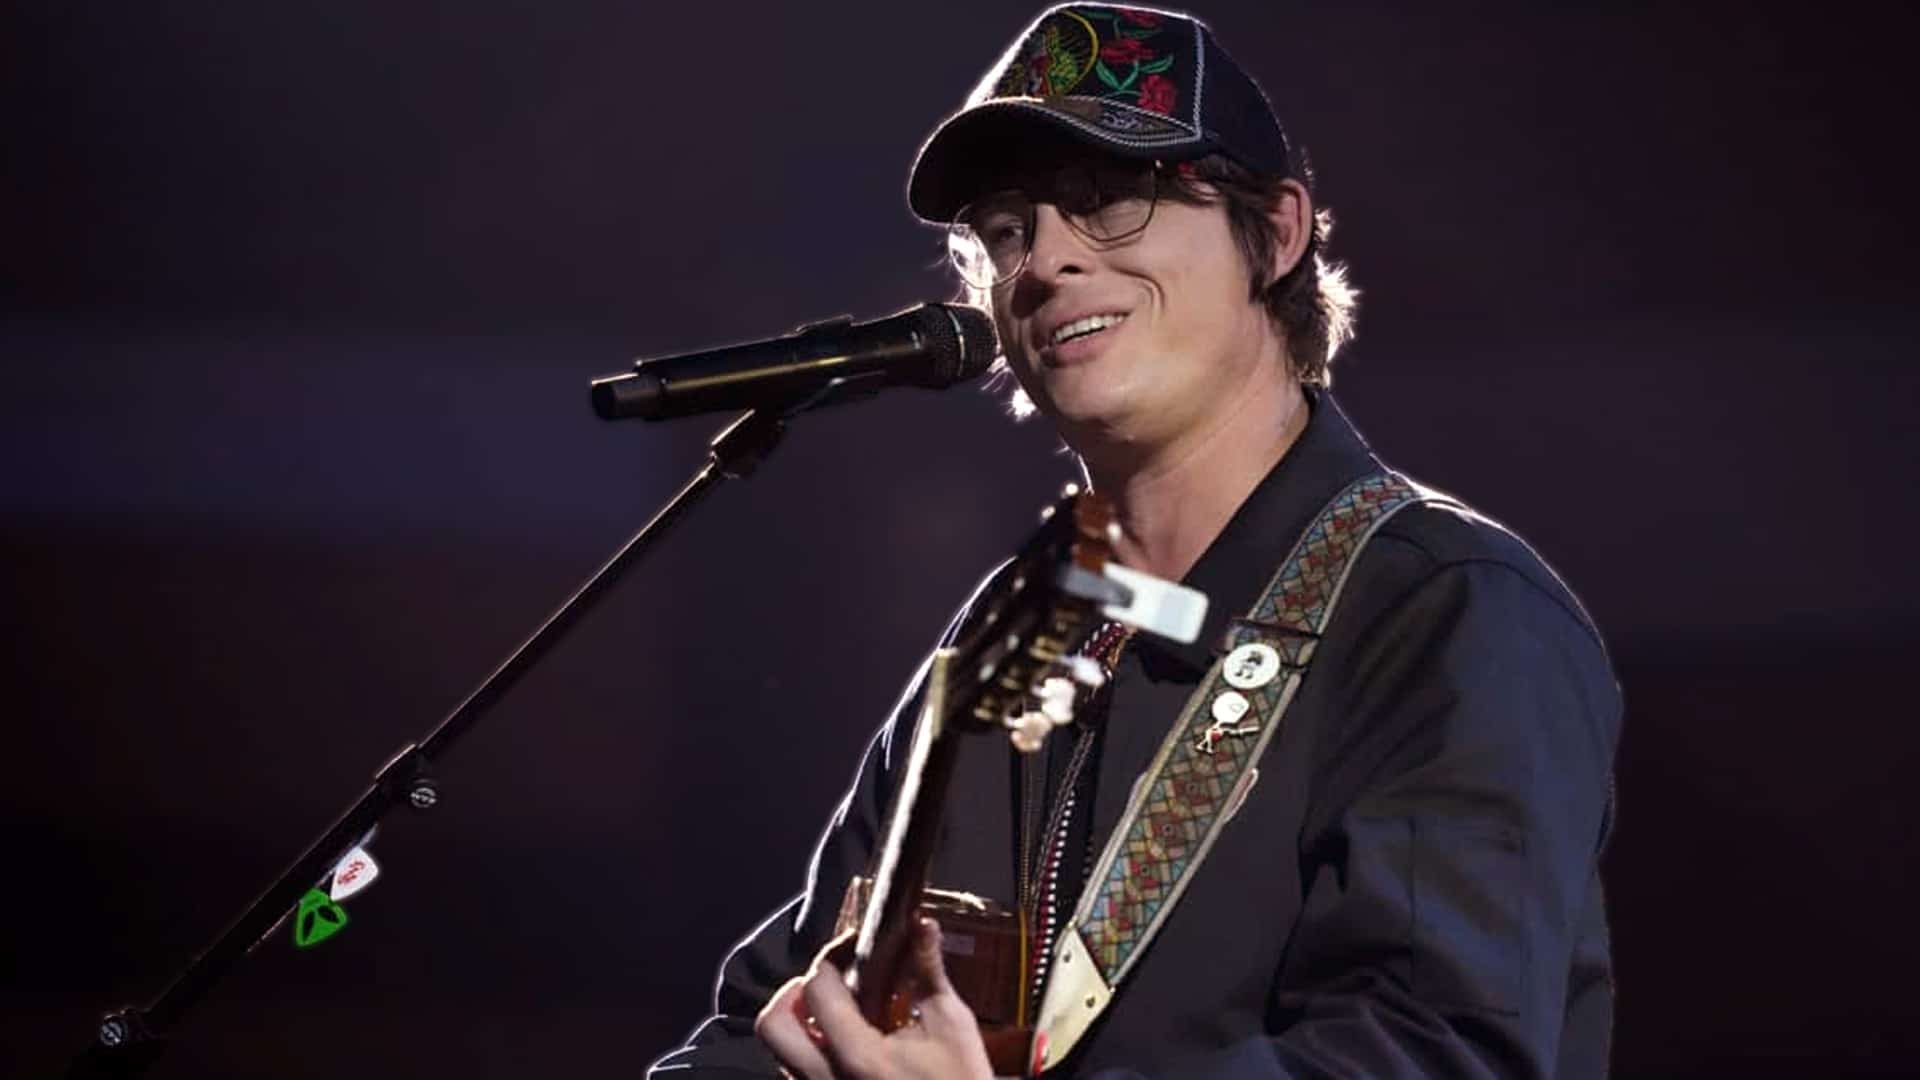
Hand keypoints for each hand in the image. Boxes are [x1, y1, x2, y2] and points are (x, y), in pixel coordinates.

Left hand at [757, 917, 994, 1079]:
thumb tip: (922, 922)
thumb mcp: (951, 1024)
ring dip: (800, 1022)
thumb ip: (929, 970)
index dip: (832, 956)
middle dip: (795, 993)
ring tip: (838, 1009)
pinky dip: (811, 1049)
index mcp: (858, 1056)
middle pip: (773, 1025)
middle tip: (829, 982)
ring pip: (779, 1052)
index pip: (817, 989)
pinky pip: (797, 1073)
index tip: (855, 947)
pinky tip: (846, 1041)